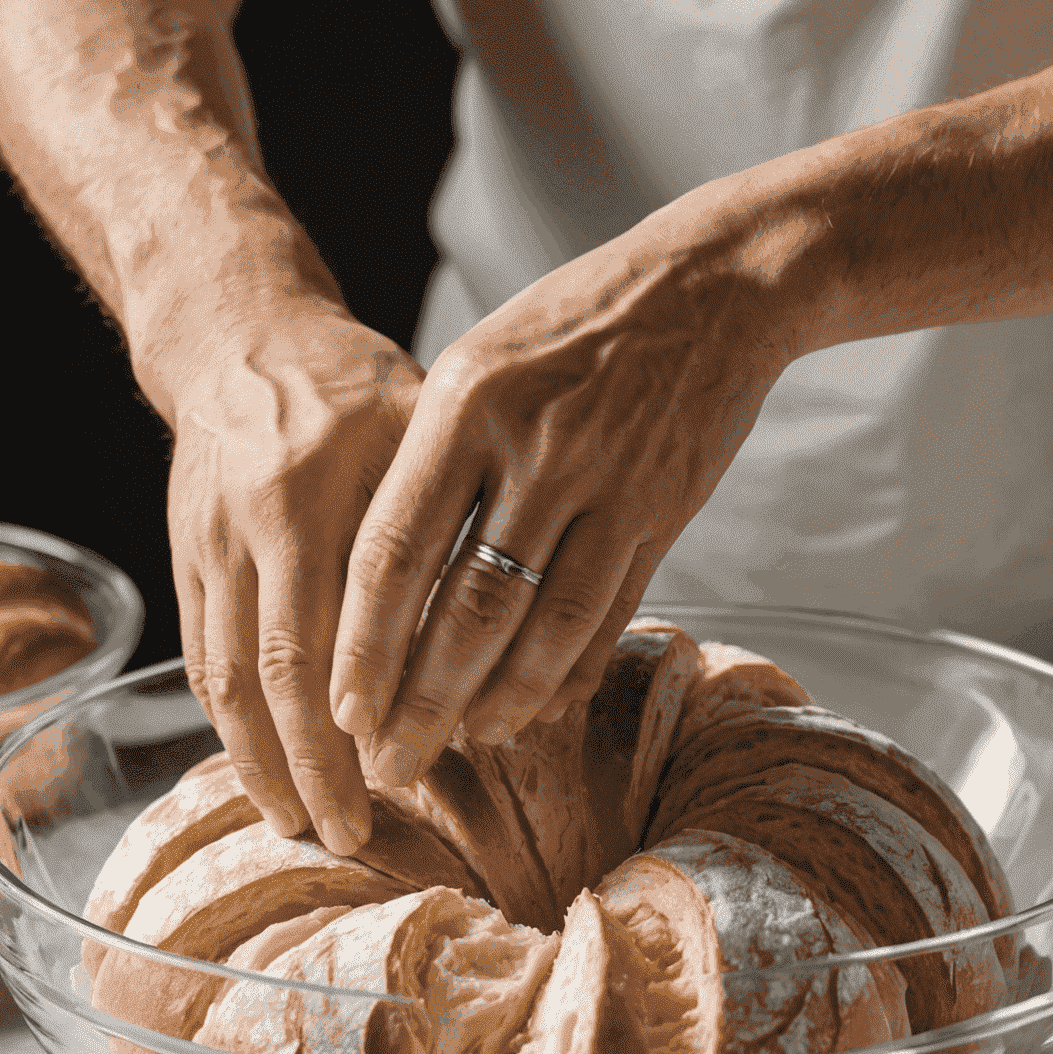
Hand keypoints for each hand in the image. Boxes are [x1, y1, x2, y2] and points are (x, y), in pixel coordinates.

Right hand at [164, 298, 422, 851]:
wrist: (240, 338)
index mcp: (315, 492)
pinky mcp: (182, 559)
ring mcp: (205, 546)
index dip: (358, 718)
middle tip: (350, 835)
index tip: (396, 779)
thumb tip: (490, 633)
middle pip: (274, 673)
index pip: (331, 632)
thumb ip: (444, 521)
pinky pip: (201, 657)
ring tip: (297, 826)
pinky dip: (227, 725)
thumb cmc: (354, 386)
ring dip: (259, 762)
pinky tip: (257, 770)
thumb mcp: (418, 423)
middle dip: (311, 766)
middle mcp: (250, 526)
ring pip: (225, 678)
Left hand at [329, 202, 789, 786]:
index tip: (340, 711)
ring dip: (500, 701)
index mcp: (464, 403)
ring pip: (545, 626)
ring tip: (463, 745)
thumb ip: (432, 458)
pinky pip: (609, 615)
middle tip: (391, 766)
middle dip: (423, 703)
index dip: (365, 642)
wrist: (712, 287)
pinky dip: (571, 671)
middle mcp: (535, 448)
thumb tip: (383, 581)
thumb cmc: (572, 324)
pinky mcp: (663, 513)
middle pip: (467, 608)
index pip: (396, 549)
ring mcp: (608, 484)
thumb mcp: (481, 360)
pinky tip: (537, 709)